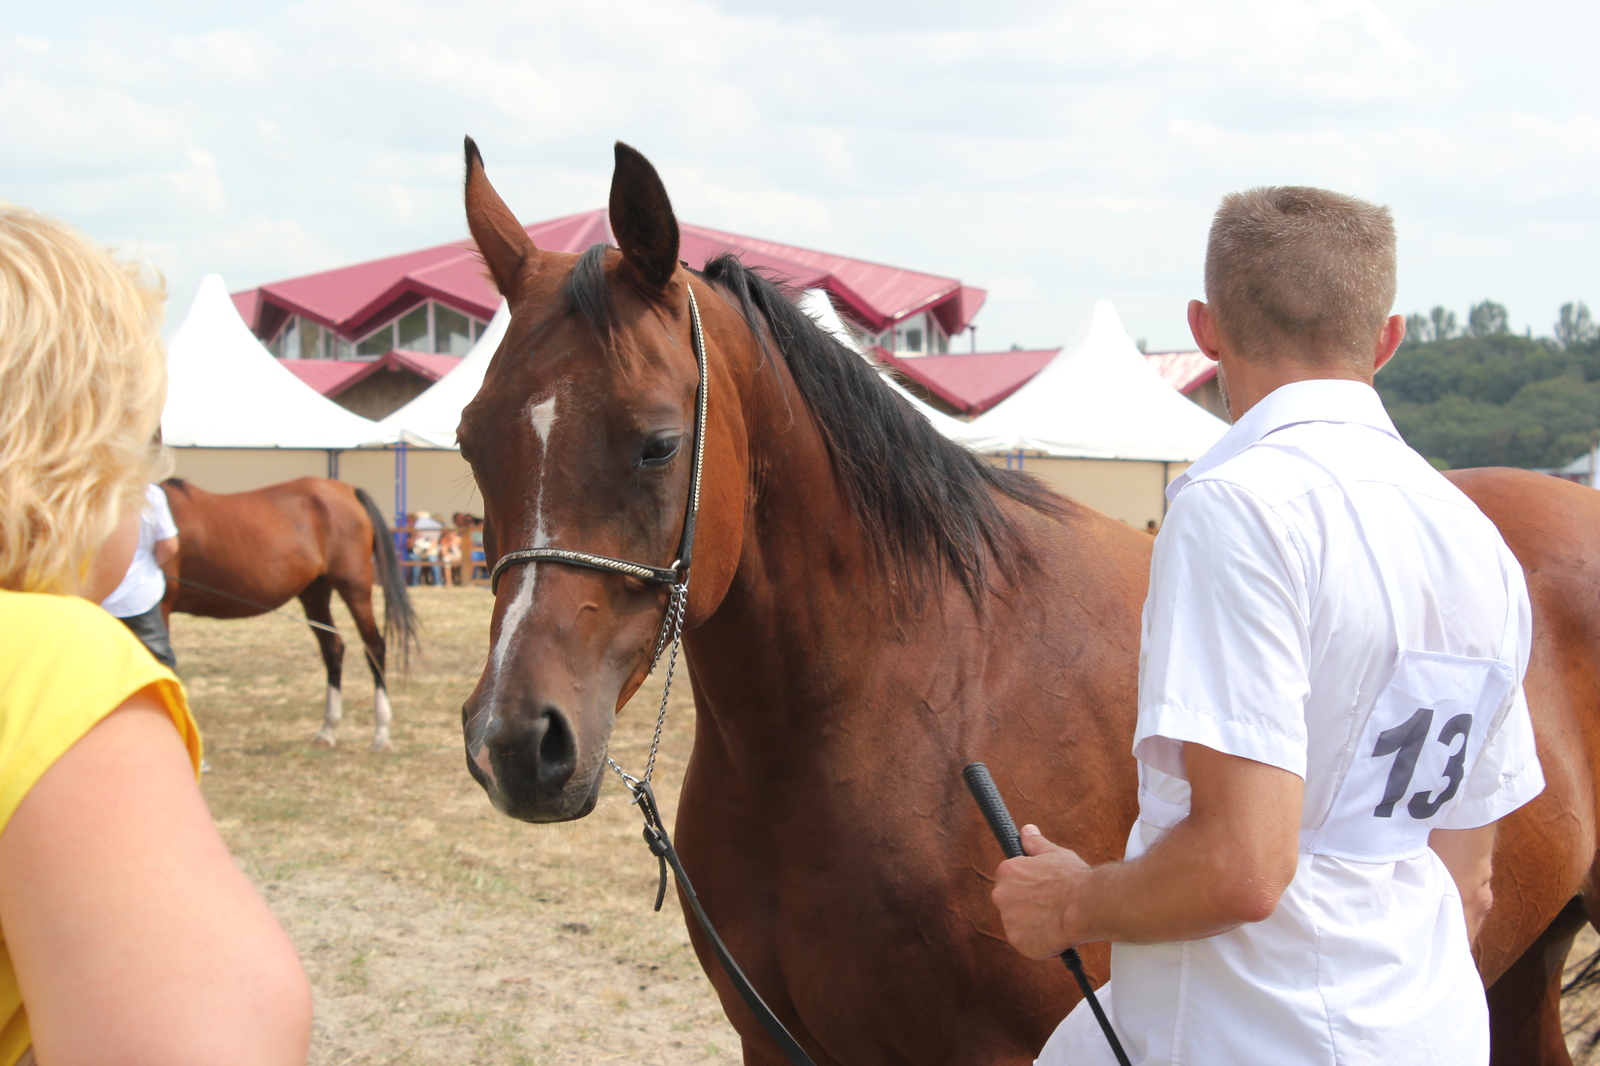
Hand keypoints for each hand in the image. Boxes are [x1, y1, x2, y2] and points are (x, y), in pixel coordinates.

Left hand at [991, 824, 1093, 958]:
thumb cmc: (1073, 879)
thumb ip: (1035, 843)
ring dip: (1034, 925)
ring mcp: (1009, 921)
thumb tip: (1027, 831)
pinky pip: (1027, 944)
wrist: (1088, 905)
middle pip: (1010, 903)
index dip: (1027, 886)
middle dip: (1028, 905)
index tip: (1041, 889)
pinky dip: (1040, 943)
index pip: (1009, 880)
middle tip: (1049, 905)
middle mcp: (1001, 895)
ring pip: (1019, 925)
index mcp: (1006, 872)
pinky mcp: (1020, 943)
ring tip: (1055, 919)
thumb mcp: (1054, 853)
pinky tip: (1056, 934)